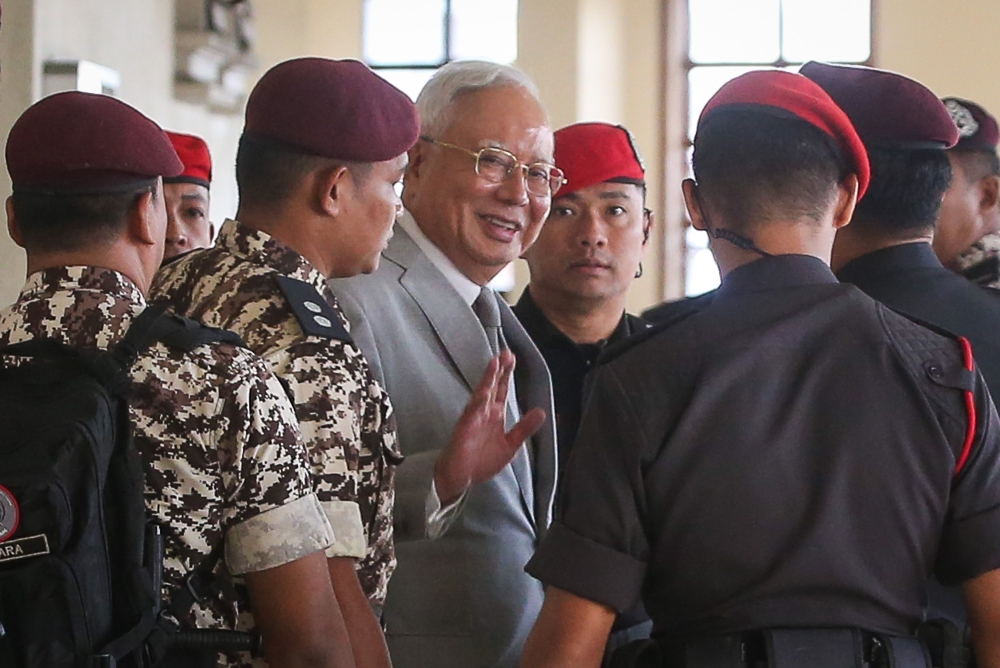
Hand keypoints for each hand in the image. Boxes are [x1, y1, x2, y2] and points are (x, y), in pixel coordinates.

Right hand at [435, 349, 546, 504]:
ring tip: (495, 362)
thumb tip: (542, 412)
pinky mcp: (465, 428)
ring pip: (482, 394)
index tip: (511, 358)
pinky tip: (484, 391)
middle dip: (499, 369)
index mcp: (495, 415)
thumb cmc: (482, 461)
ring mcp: (473, 418)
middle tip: (506, 352)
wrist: (461, 478)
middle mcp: (484, 412)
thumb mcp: (510, 445)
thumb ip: (524, 428)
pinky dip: (478, 401)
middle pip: (492, 386)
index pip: (502, 390)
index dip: (506, 374)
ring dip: (488, 379)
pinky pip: (472, 413)